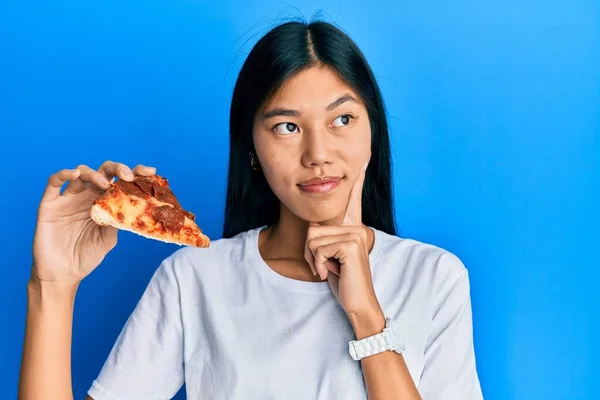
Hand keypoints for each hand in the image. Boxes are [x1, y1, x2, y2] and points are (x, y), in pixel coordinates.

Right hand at [31, 161, 155, 283]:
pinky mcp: (50, 203)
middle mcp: (87, 196)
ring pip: (81, 172)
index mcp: (104, 203)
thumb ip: (116, 221)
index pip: (120, 181)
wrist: (63, 274)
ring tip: (105, 184)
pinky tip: (75, 174)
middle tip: (128, 176)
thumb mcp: (108, 239)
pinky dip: (64, 174)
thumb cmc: (86, 256)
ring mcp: (69, 198)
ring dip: (95, 173)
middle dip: (117, 168)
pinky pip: (54, 182)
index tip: (150, 171)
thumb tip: (130, 207)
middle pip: (103, 171)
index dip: (135, 172)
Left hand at [304, 159, 381, 317]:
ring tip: (329, 269)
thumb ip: (325, 239)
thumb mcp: (330, 256)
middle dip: (310, 252)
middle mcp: (356, 226)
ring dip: (313, 259)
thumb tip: (313, 229)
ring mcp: (355, 234)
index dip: (358, 179)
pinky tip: (332, 272)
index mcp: (353, 227)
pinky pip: (317, 248)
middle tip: (325, 265)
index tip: (364, 159)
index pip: (353, 199)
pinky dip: (318, 265)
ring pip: (312, 238)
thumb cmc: (343, 281)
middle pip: (313, 228)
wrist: (357, 303)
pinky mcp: (351, 244)